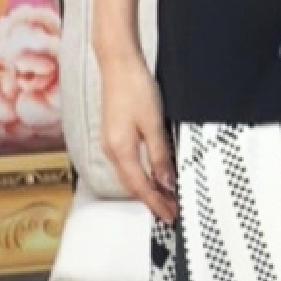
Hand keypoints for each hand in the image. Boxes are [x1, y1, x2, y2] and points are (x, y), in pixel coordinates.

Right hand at [98, 50, 176, 223]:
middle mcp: (111, 149)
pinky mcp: (113, 135)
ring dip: (146, 189)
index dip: (156, 204)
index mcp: (120, 150)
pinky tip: (151, 174)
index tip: (169, 216)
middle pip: (132, 185)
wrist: (118, 64)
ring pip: (129, 176)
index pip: (141, 187)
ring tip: (165, 197)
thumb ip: (160, 156)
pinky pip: (126, 164)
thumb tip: (167, 182)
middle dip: (151, 201)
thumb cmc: (134, 87)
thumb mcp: (154, 124)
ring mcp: (110, 142)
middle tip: (170, 212)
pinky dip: (140, 174)